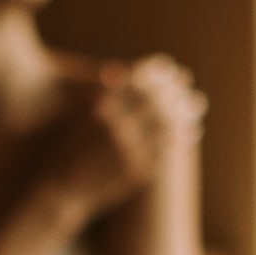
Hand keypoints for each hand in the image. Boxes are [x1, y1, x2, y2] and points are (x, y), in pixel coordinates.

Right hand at [41, 54, 205, 214]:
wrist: (57, 187)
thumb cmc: (64, 147)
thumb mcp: (78, 114)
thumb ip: (100, 93)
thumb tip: (119, 70)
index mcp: (99, 108)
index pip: (137, 82)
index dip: (156, 73)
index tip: (168, 66)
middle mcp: (116, 126)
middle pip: (156, 102)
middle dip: (175, 90)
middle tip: (186, 80)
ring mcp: (128, 150)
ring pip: (166, 126)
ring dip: (184, 113)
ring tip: (197, 103)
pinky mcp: (136, 172)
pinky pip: (164, 150)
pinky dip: (179, 138)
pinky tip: (189, 131)